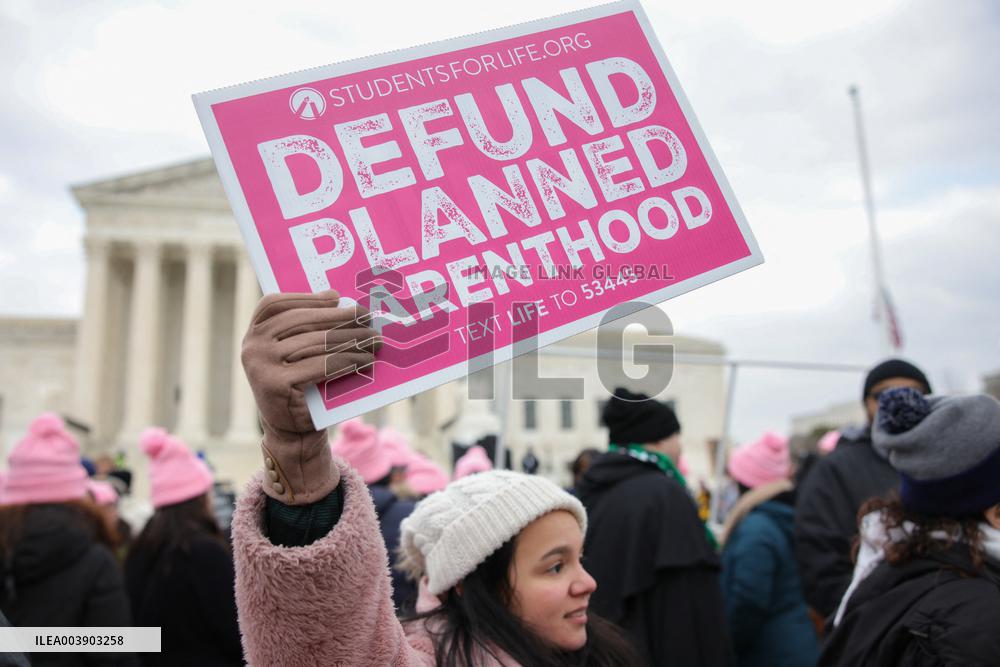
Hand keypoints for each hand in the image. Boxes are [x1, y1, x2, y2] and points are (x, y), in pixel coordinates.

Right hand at [241, 290, 379, 502]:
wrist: (292, 432)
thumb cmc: (301, 385)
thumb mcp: (296, 353)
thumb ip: (306, 328)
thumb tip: (340, 300)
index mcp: (253, 333)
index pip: (274, 304)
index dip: (305, 298)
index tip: (336, 297)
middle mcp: (252, 346)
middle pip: (302, 321)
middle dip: (339, 318)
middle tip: (368, 316)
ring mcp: (261, 365)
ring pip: (316, 343)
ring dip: (351, 339)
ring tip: (375, 339)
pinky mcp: (277, 385)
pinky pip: (322, 365)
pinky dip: (348, 361)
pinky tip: (366, 360)